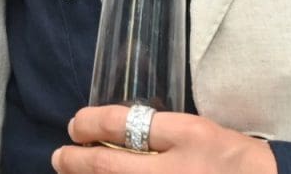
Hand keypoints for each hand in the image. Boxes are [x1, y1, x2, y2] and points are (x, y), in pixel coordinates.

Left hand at [53, 106, 277, 172]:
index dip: (89, 123)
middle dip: (75, 161)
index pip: (122, 124)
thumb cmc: (231, 158)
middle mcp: (175, 170)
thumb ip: (157, 129)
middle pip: (107, 167)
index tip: (76, 125)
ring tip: (72, 173)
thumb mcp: (196, 131)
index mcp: (186, 136)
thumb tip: (109, 130)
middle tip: (59, 157)